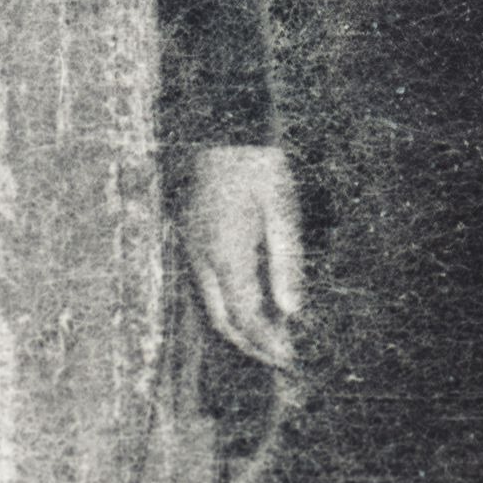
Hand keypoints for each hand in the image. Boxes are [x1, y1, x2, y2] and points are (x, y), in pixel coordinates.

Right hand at [184, 144, 303, 368]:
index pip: (244, 317)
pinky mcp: (191, 234)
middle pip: (221, 319)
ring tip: (270, 335)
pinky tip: (250, 299)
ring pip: (211, 302)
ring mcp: (192, 245)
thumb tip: (291, 311)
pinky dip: (228, 302)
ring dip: (238, 325)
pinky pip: (206, 282)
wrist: (223, 123)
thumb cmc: (259, 164)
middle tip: (280, 357)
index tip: (290, 359)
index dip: (267, 343)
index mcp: (226, 253)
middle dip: (250, 344)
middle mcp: (202, 256)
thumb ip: (286, 263)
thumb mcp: (282, 209)